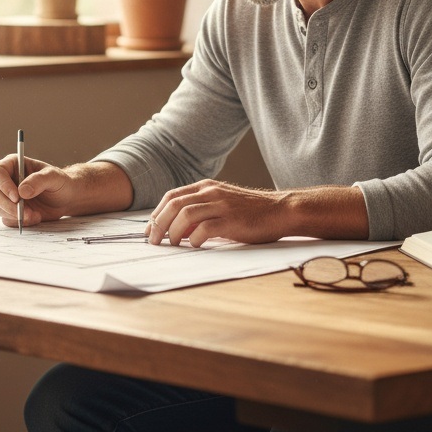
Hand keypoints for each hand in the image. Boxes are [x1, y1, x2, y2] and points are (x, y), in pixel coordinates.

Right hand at [0, 155, 77, 228]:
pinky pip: (6, 219)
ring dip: (14, 215)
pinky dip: (19, 222)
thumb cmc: (60, 182)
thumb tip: (22, 191)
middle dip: (8, 205)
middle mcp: (7, 180)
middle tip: (25, 211)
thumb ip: (39, 180)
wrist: (66, 198)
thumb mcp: (54, 177)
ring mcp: (7, 197)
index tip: (17, 197)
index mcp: (13, 165)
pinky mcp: (10, 211)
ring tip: (35, 214)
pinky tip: (35, 217)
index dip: (3, 185)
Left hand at [146, 180, 292, 247]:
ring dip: (173, 231)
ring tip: (172, 244)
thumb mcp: (221, 205)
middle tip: (153, 241)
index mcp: (206, 186)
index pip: (171, 196)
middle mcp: (211, 192)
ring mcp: (221, 205)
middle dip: (158, 224)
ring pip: (185, 214)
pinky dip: (194, 238)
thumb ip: (199, 213)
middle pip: (173, 204)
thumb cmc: (250, 212)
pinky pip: (204, 228)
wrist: (281, 211)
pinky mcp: (231, 220)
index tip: (150, 230)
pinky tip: (194, 245)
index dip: (156, 214)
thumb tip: (175, 230)